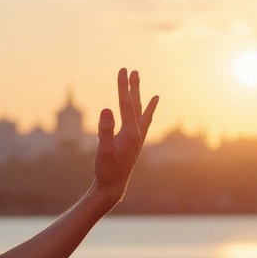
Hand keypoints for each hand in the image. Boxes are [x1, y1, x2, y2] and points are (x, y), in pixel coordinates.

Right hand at [93, 69, 157, 204]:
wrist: (113, 187)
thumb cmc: (106, 170)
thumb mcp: (103, 151)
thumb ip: (105, 130)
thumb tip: (106, 110)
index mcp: (130, 133)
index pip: (126, 104)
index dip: (123, 86)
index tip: (122, 70)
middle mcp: (137, 133)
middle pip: (135, 104)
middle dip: (133, 86)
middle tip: (132, 70)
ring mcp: (138, 137)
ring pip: (139, 110)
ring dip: (138, 94)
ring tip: (138, 80)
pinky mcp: (135, 141)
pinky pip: (144, 119)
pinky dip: (148, 108)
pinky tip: (153, 101)